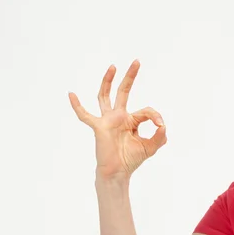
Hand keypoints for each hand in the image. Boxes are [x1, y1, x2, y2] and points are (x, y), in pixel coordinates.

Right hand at [69, 60, 166, 179]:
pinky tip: (71, 94)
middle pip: (123, 92)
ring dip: (108, 81)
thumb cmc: (131, 159)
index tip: (161, 125)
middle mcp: (118, 117)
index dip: (155, 116)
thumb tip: (163, 125)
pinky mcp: (99, 127)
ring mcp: (107, 120)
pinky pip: (85, 115)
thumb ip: (159, 137)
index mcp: (131, 121)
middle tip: (137, 61)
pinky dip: (77, 106)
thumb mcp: (150, 147)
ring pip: (105, 96)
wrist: (118, 172)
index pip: (145, 111)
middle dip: (130, 77)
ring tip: (113, 67)